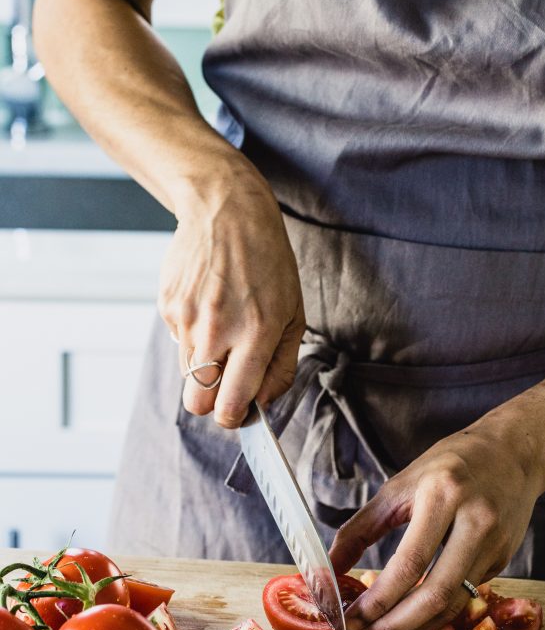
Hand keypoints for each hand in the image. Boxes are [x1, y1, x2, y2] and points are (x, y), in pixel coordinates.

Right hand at [158, 148, 305, 427]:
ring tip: (223, 331)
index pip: (230, 404)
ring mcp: (186, 317)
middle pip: (196, 403)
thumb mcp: (293, 314)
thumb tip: (261, 404)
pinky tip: (209, 305)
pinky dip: (193, 335)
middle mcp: (217, 329)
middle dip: (210, 405)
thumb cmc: (268, 264)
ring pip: (186, 375)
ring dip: (204, 367)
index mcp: (256, 333)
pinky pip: (179, 341)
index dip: (234, 418)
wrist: (227, 211)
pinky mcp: (167, 305)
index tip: (239, 412)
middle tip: (226, 386)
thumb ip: (281, 366)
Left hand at [329, 421, 544, 629]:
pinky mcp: (504, 560)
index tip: (350, 618)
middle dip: (394, 626)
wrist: (513, 453)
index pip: (409, 564)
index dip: (378, 600)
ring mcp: (495, 544)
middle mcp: (476, 522)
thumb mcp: (400, 484)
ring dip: (413, 627)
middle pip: (435, 596)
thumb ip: (362, 527)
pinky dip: (434, 612)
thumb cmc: (449, 465)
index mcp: (444, 495)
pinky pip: (464, 596)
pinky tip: (409, 614)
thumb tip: (329, 566)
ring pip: (453, 605)